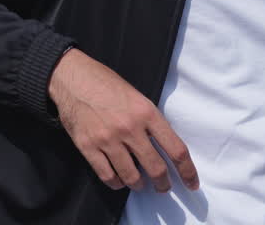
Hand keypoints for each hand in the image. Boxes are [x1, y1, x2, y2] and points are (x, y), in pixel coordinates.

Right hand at [48, 48, 197, 192]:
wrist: (72, 77)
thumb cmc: (105, 84)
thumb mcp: (137, 96)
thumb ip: (150, 121)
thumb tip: (163, 147)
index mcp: (146, 112)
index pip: (176, 149)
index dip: (187, 171)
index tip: (191, 183)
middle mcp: (130, 128)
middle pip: (156, 168)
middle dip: (163, 183)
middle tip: (163, 187)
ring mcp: (108, 138)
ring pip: (131, 176)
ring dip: (139, 185)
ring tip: (139, 183)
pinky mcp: (88, 146)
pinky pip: (107, 176)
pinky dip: (116, 183)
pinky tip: (119, 180)